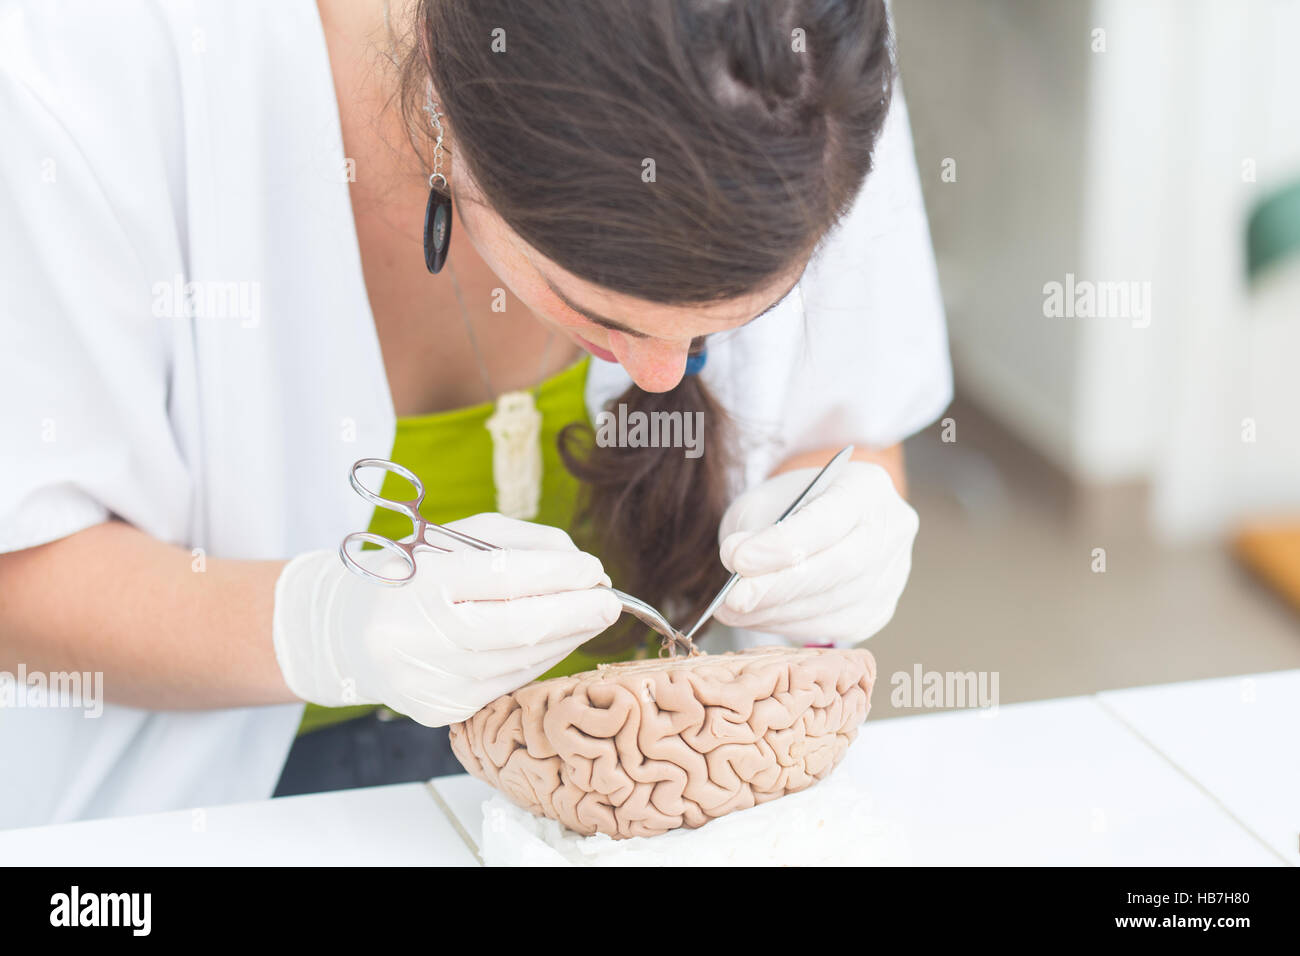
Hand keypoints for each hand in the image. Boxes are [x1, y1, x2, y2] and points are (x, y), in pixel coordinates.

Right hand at [272, 513, 622, 725]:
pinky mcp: (440, 710)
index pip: (500, 578)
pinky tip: (560, 641)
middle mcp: (417, 637)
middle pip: (518, 629)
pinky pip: (508, 682)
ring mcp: (428, 682)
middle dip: (575, 613)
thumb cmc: (414, 575)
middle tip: (612, 601)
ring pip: (520, 661)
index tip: (594, 569)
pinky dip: (542, 660)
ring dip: (567, 638)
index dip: (556, 574)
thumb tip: (584, 566)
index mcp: (416, 583)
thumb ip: (521, 543)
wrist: (350, 633)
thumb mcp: (457, 539)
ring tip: (593, 617)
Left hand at [714, 460, 918, 643]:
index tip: (738, 560)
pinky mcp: (879, 610)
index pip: (828, 520)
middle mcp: (892, 530)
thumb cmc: (791, 505)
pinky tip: (757, 617)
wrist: (822, 521)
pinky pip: (833, 627)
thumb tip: (737, 562)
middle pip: (839, 566)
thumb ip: (751, 528)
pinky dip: (789, 625)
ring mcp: (892, 575)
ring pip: (834, 603)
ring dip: (776, 612)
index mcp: (867, 487)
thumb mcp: (764, 501)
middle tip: (733, 599)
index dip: (782, 545)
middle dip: (779, 587)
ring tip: (731, 610)